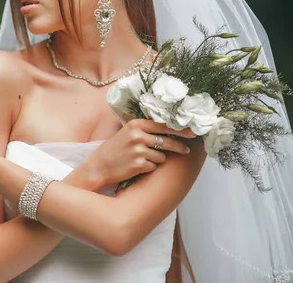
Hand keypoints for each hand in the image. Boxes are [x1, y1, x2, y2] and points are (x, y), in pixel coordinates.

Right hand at [81, 119, 195, 187]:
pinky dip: (149, 168)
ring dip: (156, 160)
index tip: (192, 132)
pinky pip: (154, 166)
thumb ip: (144, 129)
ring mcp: (138, 150)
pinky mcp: (139, 164)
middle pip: (167, 141)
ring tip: (141, 159)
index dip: (180, 130)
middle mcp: (138, 136)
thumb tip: (169, 128)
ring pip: (161, 157)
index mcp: (135, 125)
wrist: (99, 166)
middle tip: (186, 150)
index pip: (163, 125)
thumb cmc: (114, 149)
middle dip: (179, 147)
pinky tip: (136, 166)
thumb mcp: (126, 132)